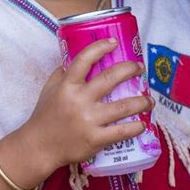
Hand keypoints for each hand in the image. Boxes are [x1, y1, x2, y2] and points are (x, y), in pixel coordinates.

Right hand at [22, 39, 153, 171]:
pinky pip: (121, 131)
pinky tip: (142, 124)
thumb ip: (63, 73)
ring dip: (141, 102)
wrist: (39, 147)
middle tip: (139, 68)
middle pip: (111, 78)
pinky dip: (135, 127)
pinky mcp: (95, 139)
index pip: (85, 59)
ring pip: (123, 106)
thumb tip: (78, 57)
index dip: (101, 47)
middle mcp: (79, 100)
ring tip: (150, 100)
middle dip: (130, 70)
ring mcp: (89, 120)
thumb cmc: (45, 116)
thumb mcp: (49, 89)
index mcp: (67, 85)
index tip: (114, 42)